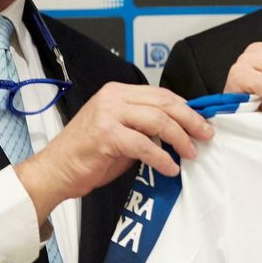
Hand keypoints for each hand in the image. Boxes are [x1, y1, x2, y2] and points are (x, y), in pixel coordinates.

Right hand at [15, 82, 213, 220]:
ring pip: (158, 120)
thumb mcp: (120, 130)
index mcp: (117, 92)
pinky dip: (162, 158)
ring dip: (180, 138)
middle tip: (205, 134)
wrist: (56, 170)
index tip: (202, 122)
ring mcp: (108, 114)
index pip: (161, 94)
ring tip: (190, 153)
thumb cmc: (87, 154)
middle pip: (164, 103)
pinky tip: (170, 168)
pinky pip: (145, 145)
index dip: (186, 108)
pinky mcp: (106, 135)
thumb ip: (144, 125)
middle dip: (190, 120)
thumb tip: (178, 130)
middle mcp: (113, 98)